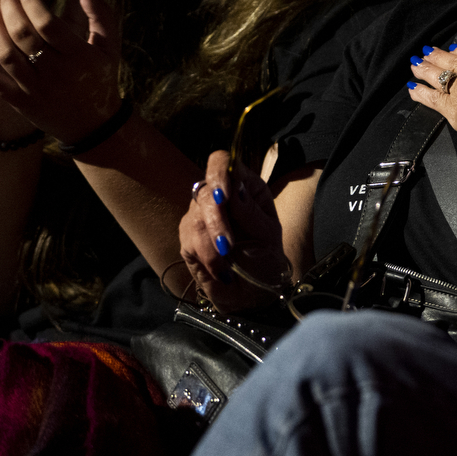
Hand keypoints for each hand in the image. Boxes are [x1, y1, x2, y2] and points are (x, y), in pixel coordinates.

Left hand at [0, 0, 122, 143]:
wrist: (94, 125)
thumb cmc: (101, 78)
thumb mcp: (110, 46)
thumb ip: (100, 15)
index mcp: (79, 55)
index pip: (47, 22)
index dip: (31, 1)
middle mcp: (56, 72)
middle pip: (23, 34)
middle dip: (9, 7)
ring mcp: (36, 89)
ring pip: (6, 54)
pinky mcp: (22, 103)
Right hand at [179, 150, 288, 311]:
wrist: (254, 292)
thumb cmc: (266, 258)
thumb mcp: (267, 234)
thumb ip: (250, 211)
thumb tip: (234, 187)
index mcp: (244, 187)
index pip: (223, 162)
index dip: (219, 172)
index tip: (223, 195)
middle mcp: (220, 197)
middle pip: (205, 192)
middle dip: (216, 220)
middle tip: (229, 244)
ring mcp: (200, 216)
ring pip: (195, 219)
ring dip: (212, 243)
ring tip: (229, 261)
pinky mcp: (188, 239)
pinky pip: (189, 242)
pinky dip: (207, 258)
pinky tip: (222, 270)